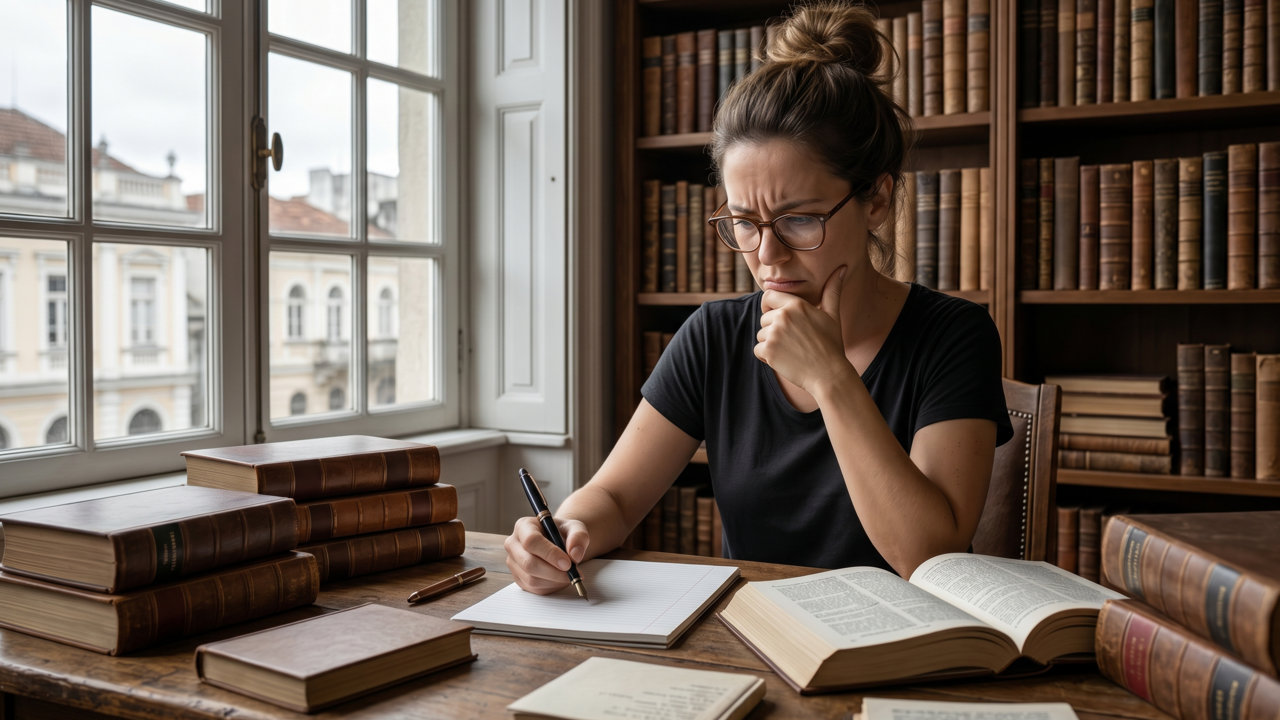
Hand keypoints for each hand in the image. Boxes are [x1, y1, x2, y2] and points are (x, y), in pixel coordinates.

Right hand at [504, 515, 589, 594]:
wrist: (558, 543)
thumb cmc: (563, 533)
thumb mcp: (575, 527)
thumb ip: (578, 536)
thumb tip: (575, 554)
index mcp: (524, 526)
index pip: (531, 541)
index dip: (550, 554)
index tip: (567, 563)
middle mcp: (514, 544)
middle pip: (529, 563)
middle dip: (554, 572)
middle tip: (572, 573)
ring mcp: (514, 563)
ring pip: (531, 579)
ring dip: (554, 581)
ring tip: (569, 575)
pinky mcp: (518, 578)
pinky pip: (534, 588)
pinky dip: (551, 587)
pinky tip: (561, 579)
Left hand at [755, 265, 852, 394]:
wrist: (829, 374)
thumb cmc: (831, 344)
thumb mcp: (832, 315)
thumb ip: (832, 290)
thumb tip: (842, 268)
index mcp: (796, 305)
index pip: (768, 296)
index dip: (770, 306)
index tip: (778, 316)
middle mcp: (782, 316)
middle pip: (764, 318)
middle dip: (774, 329)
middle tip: (794, 341)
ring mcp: (774, 334)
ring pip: (761, 335)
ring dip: (771, 344)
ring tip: (791, 350)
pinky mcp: (768, 351)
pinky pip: (758, 350)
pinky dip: (767, 357)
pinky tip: (785, 360)